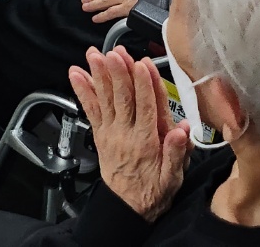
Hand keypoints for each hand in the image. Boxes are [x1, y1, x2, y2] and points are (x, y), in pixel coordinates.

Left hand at [69, 47, 189, 221]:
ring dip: (99, 75)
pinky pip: (90, 110)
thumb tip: (183, 131)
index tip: (142, 64)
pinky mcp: (100, 134)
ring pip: (105, 99)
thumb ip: (177, 153)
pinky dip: (83, 91)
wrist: (127, 207)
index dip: (145, 85)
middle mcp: (126, 134)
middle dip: (119, 73)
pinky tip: (76, 74)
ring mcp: (110, 132)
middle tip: (114, 52)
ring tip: (93, 55)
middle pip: (123, 99)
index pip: (147, 108)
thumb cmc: (154, 190)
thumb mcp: (173, 178)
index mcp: (146, 142)